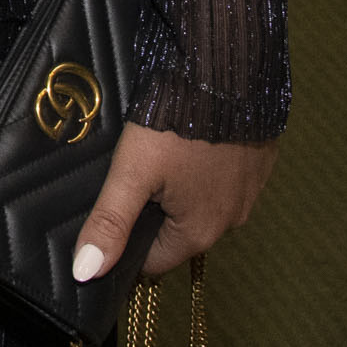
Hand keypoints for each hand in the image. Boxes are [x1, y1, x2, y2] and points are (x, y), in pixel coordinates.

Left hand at [75, 123, 278, 283]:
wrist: (227, 73)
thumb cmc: (175, 124)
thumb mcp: (132, 172)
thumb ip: (109, 222)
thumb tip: (85, 273)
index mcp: (198, 233)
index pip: (153, 260)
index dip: (127, 240)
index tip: (112, 212)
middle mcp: (231, 222)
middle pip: (178, 232)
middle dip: (154, 212)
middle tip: (134, 174)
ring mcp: (250, 193)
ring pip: (202, 204)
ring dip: (181, 189)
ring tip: (160, 154)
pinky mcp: (260, 164)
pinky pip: (226, 178)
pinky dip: (207, 168)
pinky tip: (190, 142)